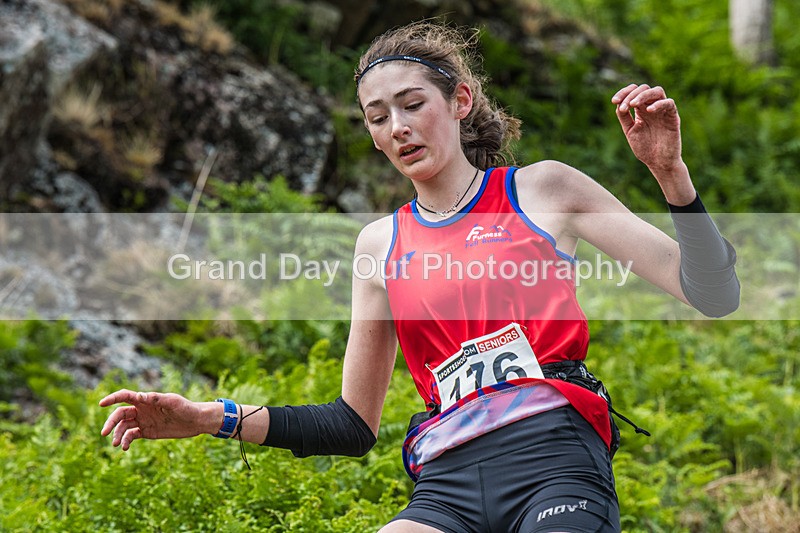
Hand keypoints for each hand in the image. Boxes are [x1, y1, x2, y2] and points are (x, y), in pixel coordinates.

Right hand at [99, 389, 215, 450]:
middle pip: (120, 414)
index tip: (101, 404)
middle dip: (110, 423)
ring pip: (123, 427)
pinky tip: (124, 448)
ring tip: (116, 445)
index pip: (125, 396)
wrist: (196, 421)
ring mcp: (143, 421)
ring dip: (117, 435)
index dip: (112, 399)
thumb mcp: (172, 402)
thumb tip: (139, 396)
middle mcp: (142, 410)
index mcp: (146, 400)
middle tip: (104, 433)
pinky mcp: (147, 432)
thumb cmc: (186, 407)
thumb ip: (156, 399)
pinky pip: (131, 436)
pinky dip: (125, 442)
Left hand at [612, 84, 682, 173]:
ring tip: (633, 105)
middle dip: (631, 95)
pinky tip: (648, 111)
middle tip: (624, 108)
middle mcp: (652, 107)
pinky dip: (659, 104)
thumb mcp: (630, 130)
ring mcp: (663, 111)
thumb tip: (618, 103)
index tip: (613, 101)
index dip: (623, 93)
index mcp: (641, 109)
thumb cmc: (645, 148)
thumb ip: (625, 117)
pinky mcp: (673, 117)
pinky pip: (669, 103)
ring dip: (643, 95)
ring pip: (657, 91)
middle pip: (644, 88)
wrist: (658, 162)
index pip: (634, 92)